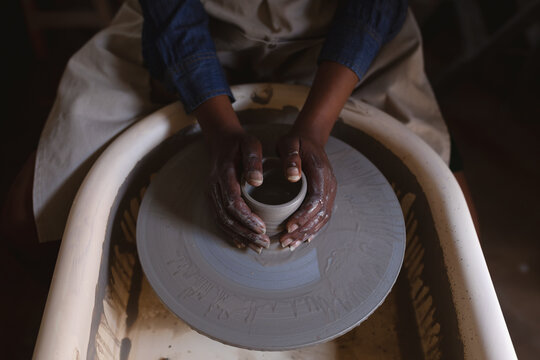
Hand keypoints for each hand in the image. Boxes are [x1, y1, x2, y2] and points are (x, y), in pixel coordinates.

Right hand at [207, 129, 270, 252]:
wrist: (222, 140)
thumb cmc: (240, 143)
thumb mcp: (250, 144)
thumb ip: (254, 160)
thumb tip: (257, 181)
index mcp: (224, 174)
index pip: (232, 201)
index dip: (246, 217)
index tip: (261, 227)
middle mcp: (214, 186)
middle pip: (227, 216)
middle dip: (245, 232)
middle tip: (263, 243)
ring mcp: (211, 194)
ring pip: (222, 221)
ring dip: (239, 236)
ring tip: (257, 247)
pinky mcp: (213, 199)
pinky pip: (219, 220)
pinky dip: (230, 233)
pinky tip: (243, 243)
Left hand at [277, 132, 336, 250]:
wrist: (310, 138)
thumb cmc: (297, 142)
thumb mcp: (290, 143)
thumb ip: (290, 157)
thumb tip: (292, 176)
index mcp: (321, 173)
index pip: (316, 200)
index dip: (303, 216)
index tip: (288, 226)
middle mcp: (330, 185)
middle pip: (320, 214)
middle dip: (303, 230)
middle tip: (284, 240)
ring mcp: (330, 191)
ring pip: (322, 218)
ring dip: (307, 233)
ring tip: (290, 243)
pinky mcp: (325, 196)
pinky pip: (322, 216)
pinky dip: (313, 229)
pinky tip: (302, 239)